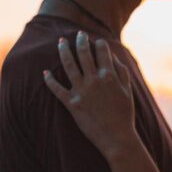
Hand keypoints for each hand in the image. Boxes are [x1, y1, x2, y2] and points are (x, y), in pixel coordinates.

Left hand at [43, 33, 135, 157]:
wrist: (117, 138)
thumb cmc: (124, 115)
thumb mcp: (128, 91)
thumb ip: (121, 72)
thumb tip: (113, 57)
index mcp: (109, 75)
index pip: (102, 51)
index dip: (98, 43)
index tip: (95, 41)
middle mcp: (94, 80)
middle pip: (84, 54)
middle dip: (80, 41)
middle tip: (78, 34)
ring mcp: (82, 91)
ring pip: (69, 65)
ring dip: (64, 51)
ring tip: (61, 42)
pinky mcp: (72, 104)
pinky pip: (57, 89)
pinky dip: (49, 80)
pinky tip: (44, 72)